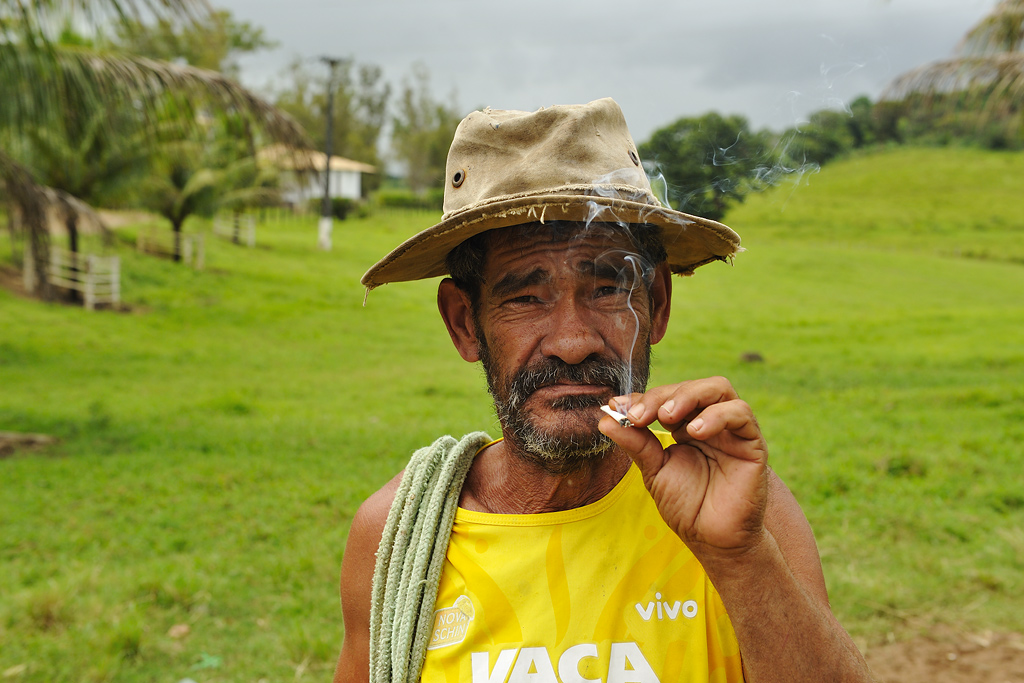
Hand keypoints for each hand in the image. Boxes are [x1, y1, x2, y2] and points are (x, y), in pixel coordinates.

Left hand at [598, 377, 769, 557]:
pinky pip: (741, 414)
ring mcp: (732, 430)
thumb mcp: (653, 470)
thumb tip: (604, 419)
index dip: (642, 397)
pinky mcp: (752, 443)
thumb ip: (635, 442)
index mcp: (685, 426)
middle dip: (662, 395)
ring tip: (666, 417)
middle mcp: (710, 422)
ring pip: (719, 388)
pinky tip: (696, 432)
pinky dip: (717, 416)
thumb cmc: (686, 506)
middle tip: (640, 414)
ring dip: (688, 396)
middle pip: (691, 387)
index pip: (666, 397)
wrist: (712, 539)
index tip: (617, 406)